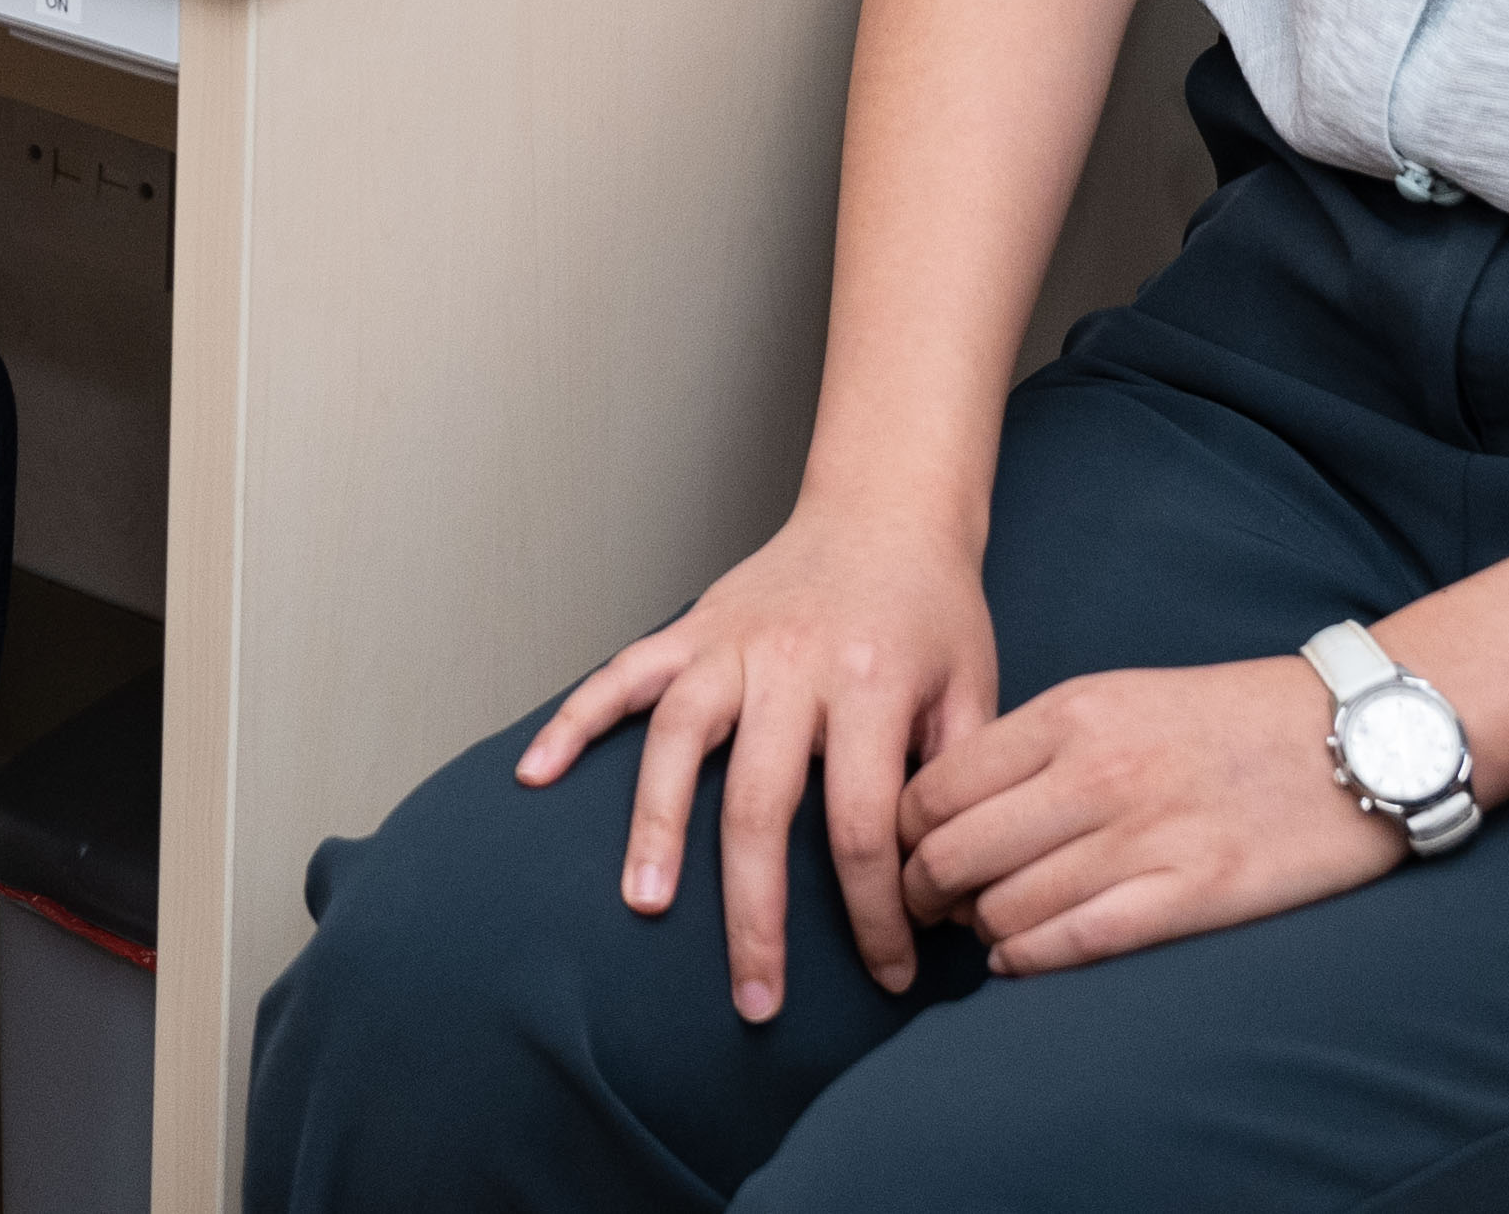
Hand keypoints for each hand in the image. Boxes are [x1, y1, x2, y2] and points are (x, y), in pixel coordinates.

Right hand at [513, 498, 1000, 1021]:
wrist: (885, 509)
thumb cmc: (934, 613)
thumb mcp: (974, 691)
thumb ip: (952, 785)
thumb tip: (946, 895)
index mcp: (870, 684)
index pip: (861, 822)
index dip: (874, 912)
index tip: (890, 974)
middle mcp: (790, 663)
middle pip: (759, 803)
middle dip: (757, 912)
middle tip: (754, 999)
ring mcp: (729, 642)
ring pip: (676, 740)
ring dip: (656, 825)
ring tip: (644, 904)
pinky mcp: (690, 627)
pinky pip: (620, 675)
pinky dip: (572, 722)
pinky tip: (534, 776)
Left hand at [902, 655, 1396, 974]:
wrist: (1352, 737)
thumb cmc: (1227, 719)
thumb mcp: (1118, 698)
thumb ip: (1037, 746)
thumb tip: (954, 807)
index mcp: (1069, 715)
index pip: (934, 787)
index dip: (900, 833)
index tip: (904, 853)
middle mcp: (1094, 774)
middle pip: (951, 852)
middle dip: (919, 892)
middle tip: (924, 908)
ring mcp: (1143, 837)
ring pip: (1004, 906)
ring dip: (977, 930)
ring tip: (981, 930)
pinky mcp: (1193, 895)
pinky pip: (1074, 942)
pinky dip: (1027, 959)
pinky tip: (1018, 958)